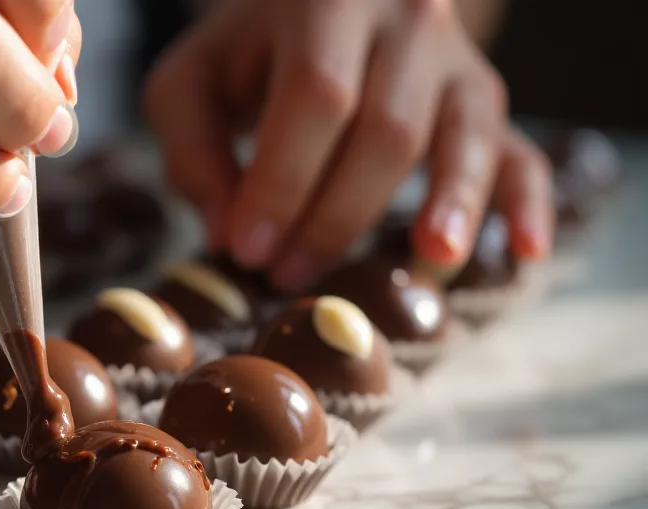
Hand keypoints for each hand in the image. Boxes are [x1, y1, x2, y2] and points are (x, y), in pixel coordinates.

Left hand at [144, 0, 552, 291]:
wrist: (316, 11)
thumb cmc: (243, 58)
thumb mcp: (189, 85)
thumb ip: (192, 151)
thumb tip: (228, 232)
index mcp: (324, 0)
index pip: (317, 93)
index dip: (283, 179)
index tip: (247, 249)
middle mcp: (405, 18)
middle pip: (388, 126)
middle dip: (335, 214)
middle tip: (286, 275)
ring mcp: (455, 60)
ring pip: (463, 136)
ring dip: (445, 208)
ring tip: (425, 264)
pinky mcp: (481, 103)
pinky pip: (518, 150)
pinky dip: (524, 203)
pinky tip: (523, 251)